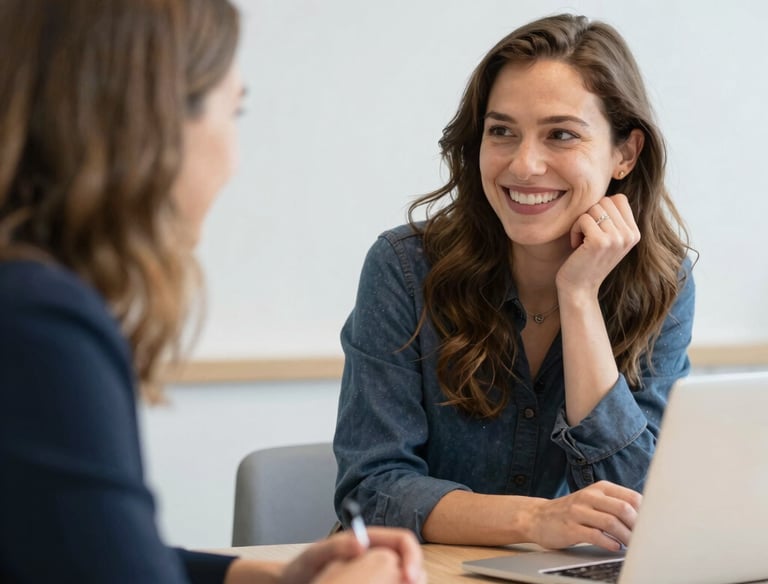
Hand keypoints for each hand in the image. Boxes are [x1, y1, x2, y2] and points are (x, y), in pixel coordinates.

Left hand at [278, 527, 424, 583]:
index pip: (403, 540)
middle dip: (416, 575)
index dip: (412, 556)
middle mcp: (376, 552)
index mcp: (369, 539)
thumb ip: (335, 547)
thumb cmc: (301, 569)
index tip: (409, 577)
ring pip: (404, 576)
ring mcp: (375, 570)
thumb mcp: (314, 557)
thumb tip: (362, 543)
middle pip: (409, 559)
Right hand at [529, 481, 641, 550]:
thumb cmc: (572, 512)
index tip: (652, 526)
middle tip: (644, 539)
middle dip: (638, 527)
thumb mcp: (593, 501)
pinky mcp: (570, 528)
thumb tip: (646, 519)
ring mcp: (578, 511)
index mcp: (600, 488)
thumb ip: (615, 505)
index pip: (631, 497)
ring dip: (626, 537)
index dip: (646, 513)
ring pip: (611, 522)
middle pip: (623, 508)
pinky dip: (609, 543)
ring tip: (631, 546)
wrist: (538, 517)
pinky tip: (615, 547)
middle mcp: (589, 496)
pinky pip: (595, 535)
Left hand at [555, 194, 639, 296]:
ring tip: (582, 242)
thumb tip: (610, 187)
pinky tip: (576, 246)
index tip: (595, 229)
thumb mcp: (608, 238)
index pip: (618, 198)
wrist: (579, 288)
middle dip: (590, 215)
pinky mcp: (601, 242)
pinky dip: (574, 230)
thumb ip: (613, 218)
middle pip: (605, 200)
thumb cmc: (587, 260)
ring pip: (593, 208)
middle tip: (586, 236)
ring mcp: (617, 238)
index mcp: (635, 232)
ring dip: (581, 223)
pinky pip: (583, 218)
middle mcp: (630, 235)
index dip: (600, 209)